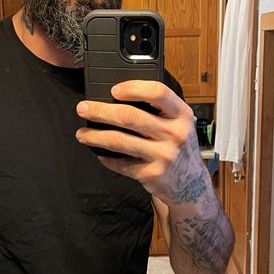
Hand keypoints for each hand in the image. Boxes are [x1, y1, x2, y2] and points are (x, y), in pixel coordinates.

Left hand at [76, 80, 207, 205]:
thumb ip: (160, 110)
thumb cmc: (179, 148)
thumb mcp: (180, 124)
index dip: (133, 88)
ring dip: (95, 136)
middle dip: (101, 111)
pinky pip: (121, 164)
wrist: (191, 185)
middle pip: (130, 116)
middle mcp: (175, 134)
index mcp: (182, 115)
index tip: (114, 90)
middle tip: (83, 108)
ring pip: (120, 141)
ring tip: (82, 134)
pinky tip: (100, 153)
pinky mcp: (152, 174)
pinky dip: (107, 158)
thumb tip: (119, 97)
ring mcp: (163, 156)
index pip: (158, 93)